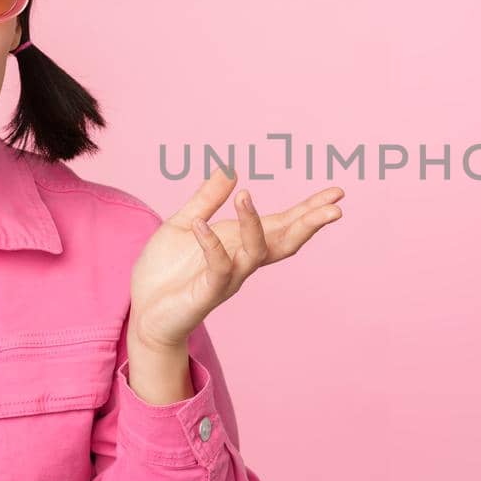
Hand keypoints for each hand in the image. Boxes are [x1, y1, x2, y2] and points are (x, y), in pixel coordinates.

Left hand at [128, 168, 344, 352]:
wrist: (143, 311)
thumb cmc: (166, 270)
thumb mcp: (185, 222)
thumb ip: (207, 198)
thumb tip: (229, 169)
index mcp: (241, 241)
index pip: (284, 223)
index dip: (309, 209)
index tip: (337, 193)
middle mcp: (243, 260)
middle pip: (286, 241)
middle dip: (310, 224)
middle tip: (335, 208)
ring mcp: (228, 277)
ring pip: (255, 252)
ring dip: (254, 224)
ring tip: (245, 196)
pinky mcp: (208, 292)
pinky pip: (218, 267)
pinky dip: (211, 245)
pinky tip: (200, 224)